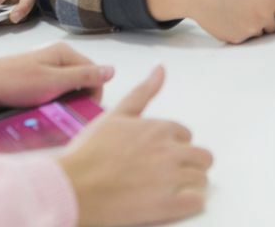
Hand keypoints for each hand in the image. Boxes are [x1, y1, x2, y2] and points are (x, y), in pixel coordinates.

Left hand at [0, 43, 113, 109]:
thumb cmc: (14, 82)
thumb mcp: (54, 82)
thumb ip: (84, 77)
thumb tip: (112, 70)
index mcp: (65, 53)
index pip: (95, 72)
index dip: (94, 92)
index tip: (86, 109)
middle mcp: (57, 57)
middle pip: (81, 80)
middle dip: (78, 97)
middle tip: (66, 112)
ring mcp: (45, 68)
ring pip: (67, 88)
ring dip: (63, 101)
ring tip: (51, 110)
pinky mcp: (34, 80)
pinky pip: (52, 92)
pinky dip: (51, 102)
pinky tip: (41, 109)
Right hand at [58, 66, 211, 226]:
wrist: (72, 186)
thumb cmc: (89, 153)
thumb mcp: (115, 115)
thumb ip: (143, 92)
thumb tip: (161, 69)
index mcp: (160, 128)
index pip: (186, 135)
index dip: (172, 147)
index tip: (155, 157)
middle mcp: (170, 149)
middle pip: (202, 157)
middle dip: (188, 165)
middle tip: (165, 176)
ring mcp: (171, 178)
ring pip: (201, 180)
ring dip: (189, 185)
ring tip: (167, 191)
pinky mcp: (168, 205)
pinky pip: (197, 202)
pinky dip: (190, 203)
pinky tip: (173, 203)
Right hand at [147, 0, 274, 43]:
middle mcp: (263, 15)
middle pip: (273, 27)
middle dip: (265, 20)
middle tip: (248, 8)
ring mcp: (250, 29)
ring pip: (258, 33)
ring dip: (251, 26)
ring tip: (234, 10)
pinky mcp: (237, 39)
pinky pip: (243, 39)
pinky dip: (237, 31)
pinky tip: (227, 18)